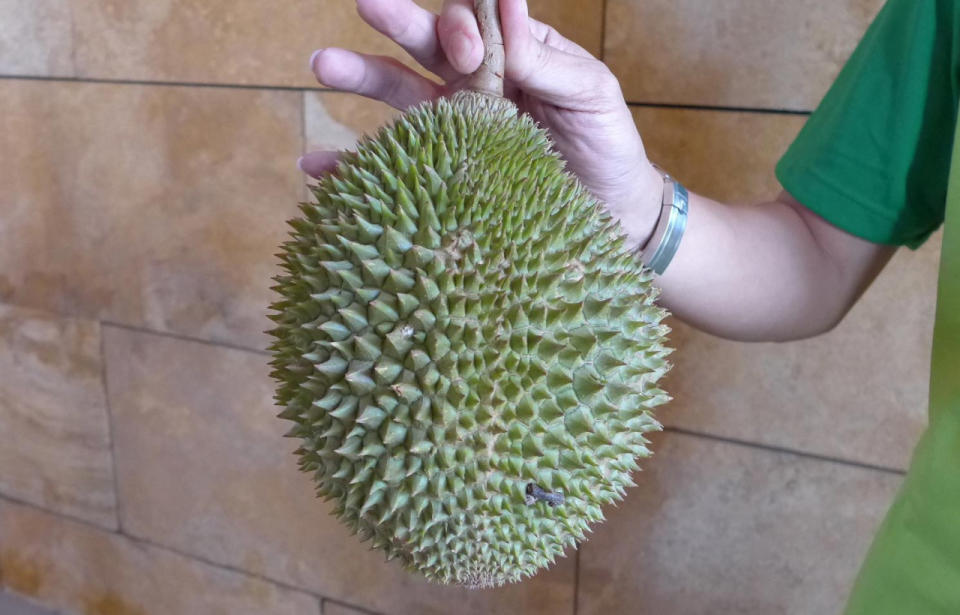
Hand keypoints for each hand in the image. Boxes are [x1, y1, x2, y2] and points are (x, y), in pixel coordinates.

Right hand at [300, 0, 662, 246]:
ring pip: (398, 93)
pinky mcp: (442, 173)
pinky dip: (351, 164)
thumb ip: (550, 61)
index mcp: (514, 54)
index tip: (467, 51)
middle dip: (398, 23)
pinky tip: (317, 165)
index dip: (463, 24)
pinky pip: (392, 164)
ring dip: (360, 75)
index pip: (475, 20)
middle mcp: (476, 85)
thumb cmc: (608, 147)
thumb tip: (505, 11)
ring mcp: (454, 127)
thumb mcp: (593, 95)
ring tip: (323, 65)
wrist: (612, 216)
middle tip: (368, 4)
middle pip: (425, 46)